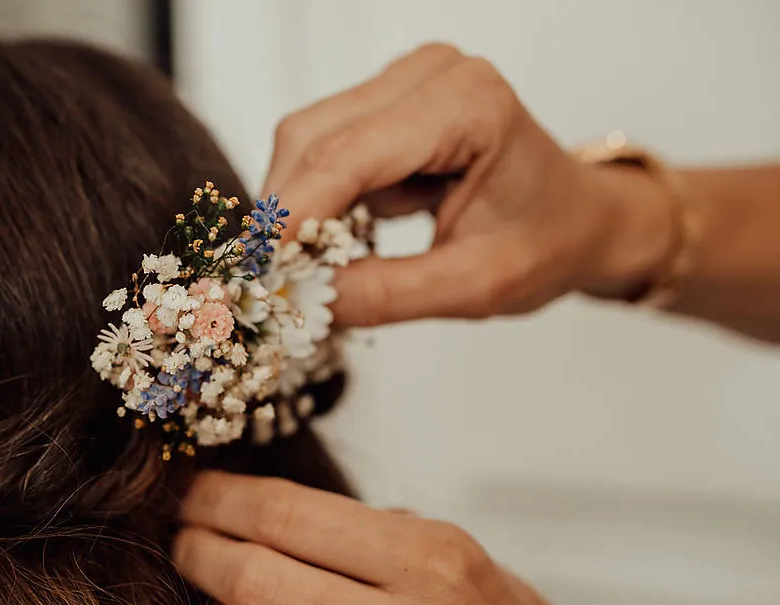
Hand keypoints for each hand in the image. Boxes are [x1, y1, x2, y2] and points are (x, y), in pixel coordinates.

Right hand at [266, 43, 675, 323]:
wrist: (580, 219)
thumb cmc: (547, 243)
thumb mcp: (474, 287)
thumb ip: (386, 294)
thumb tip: (301, 300)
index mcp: (469, 104)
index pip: (350, 154)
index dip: (292, 215)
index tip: (254, 272)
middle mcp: (431, 73)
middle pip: (312, 136)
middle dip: (283, 214)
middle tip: (268, 283)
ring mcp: (403, 81)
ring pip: (304, 140)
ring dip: (294, 209)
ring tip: (306, 269)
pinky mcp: (383, 102)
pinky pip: (319, 149)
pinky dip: (312, 202)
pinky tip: (331, 242)